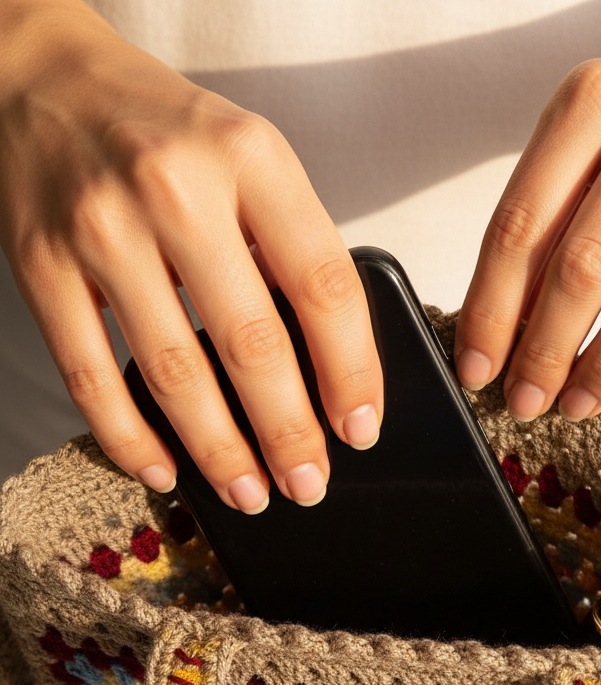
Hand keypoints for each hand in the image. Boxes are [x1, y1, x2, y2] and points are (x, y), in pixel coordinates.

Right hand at [0, 0, 381, 510]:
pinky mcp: (43, 266)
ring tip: (251, 492)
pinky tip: (164, 472)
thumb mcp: (251, 159)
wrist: (44, 79)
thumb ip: (292, 245)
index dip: (351, 372)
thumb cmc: (166, 132)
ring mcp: (103, 229)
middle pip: (251, 343)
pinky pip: (91, 376)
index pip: (323, 285)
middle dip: (289, 432)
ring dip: (219, 451)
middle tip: (310, 483)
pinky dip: (129, 438)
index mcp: (250, 158)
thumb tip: (336, 367)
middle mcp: (176, 188)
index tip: (361, 429)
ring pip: (173, 372)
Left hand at [454, 0, 600, 421]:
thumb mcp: (597, 123)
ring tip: (582, 403)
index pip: (521, 226)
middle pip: (583, 267)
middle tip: (528, 402)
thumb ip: (552, 205)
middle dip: (544, 354)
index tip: (476, 369)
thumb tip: (506, 324)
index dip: (490, 312)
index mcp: (594, 101)